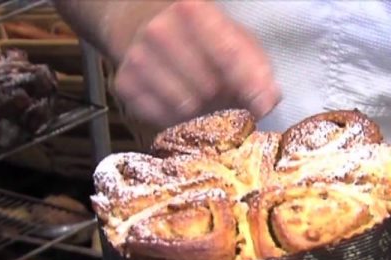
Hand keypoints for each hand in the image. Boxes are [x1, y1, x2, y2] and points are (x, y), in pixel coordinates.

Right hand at [112, 0, 280, 126]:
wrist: (139, 25)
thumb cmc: (199, 36)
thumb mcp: (232, 38)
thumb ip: (255, 67)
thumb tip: (267, 101)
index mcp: (193, 11)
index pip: (228, 55)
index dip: (250, 85)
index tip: (261, 107)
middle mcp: (160, 31)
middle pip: (207, 87)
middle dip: (222, 98)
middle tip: (223, 95)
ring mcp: (138, 58)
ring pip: (184, 107)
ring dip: (199, 110)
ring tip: (201, 97)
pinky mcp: (124, 85)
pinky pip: (162, 118)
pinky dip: (177, 118)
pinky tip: (178, 101)